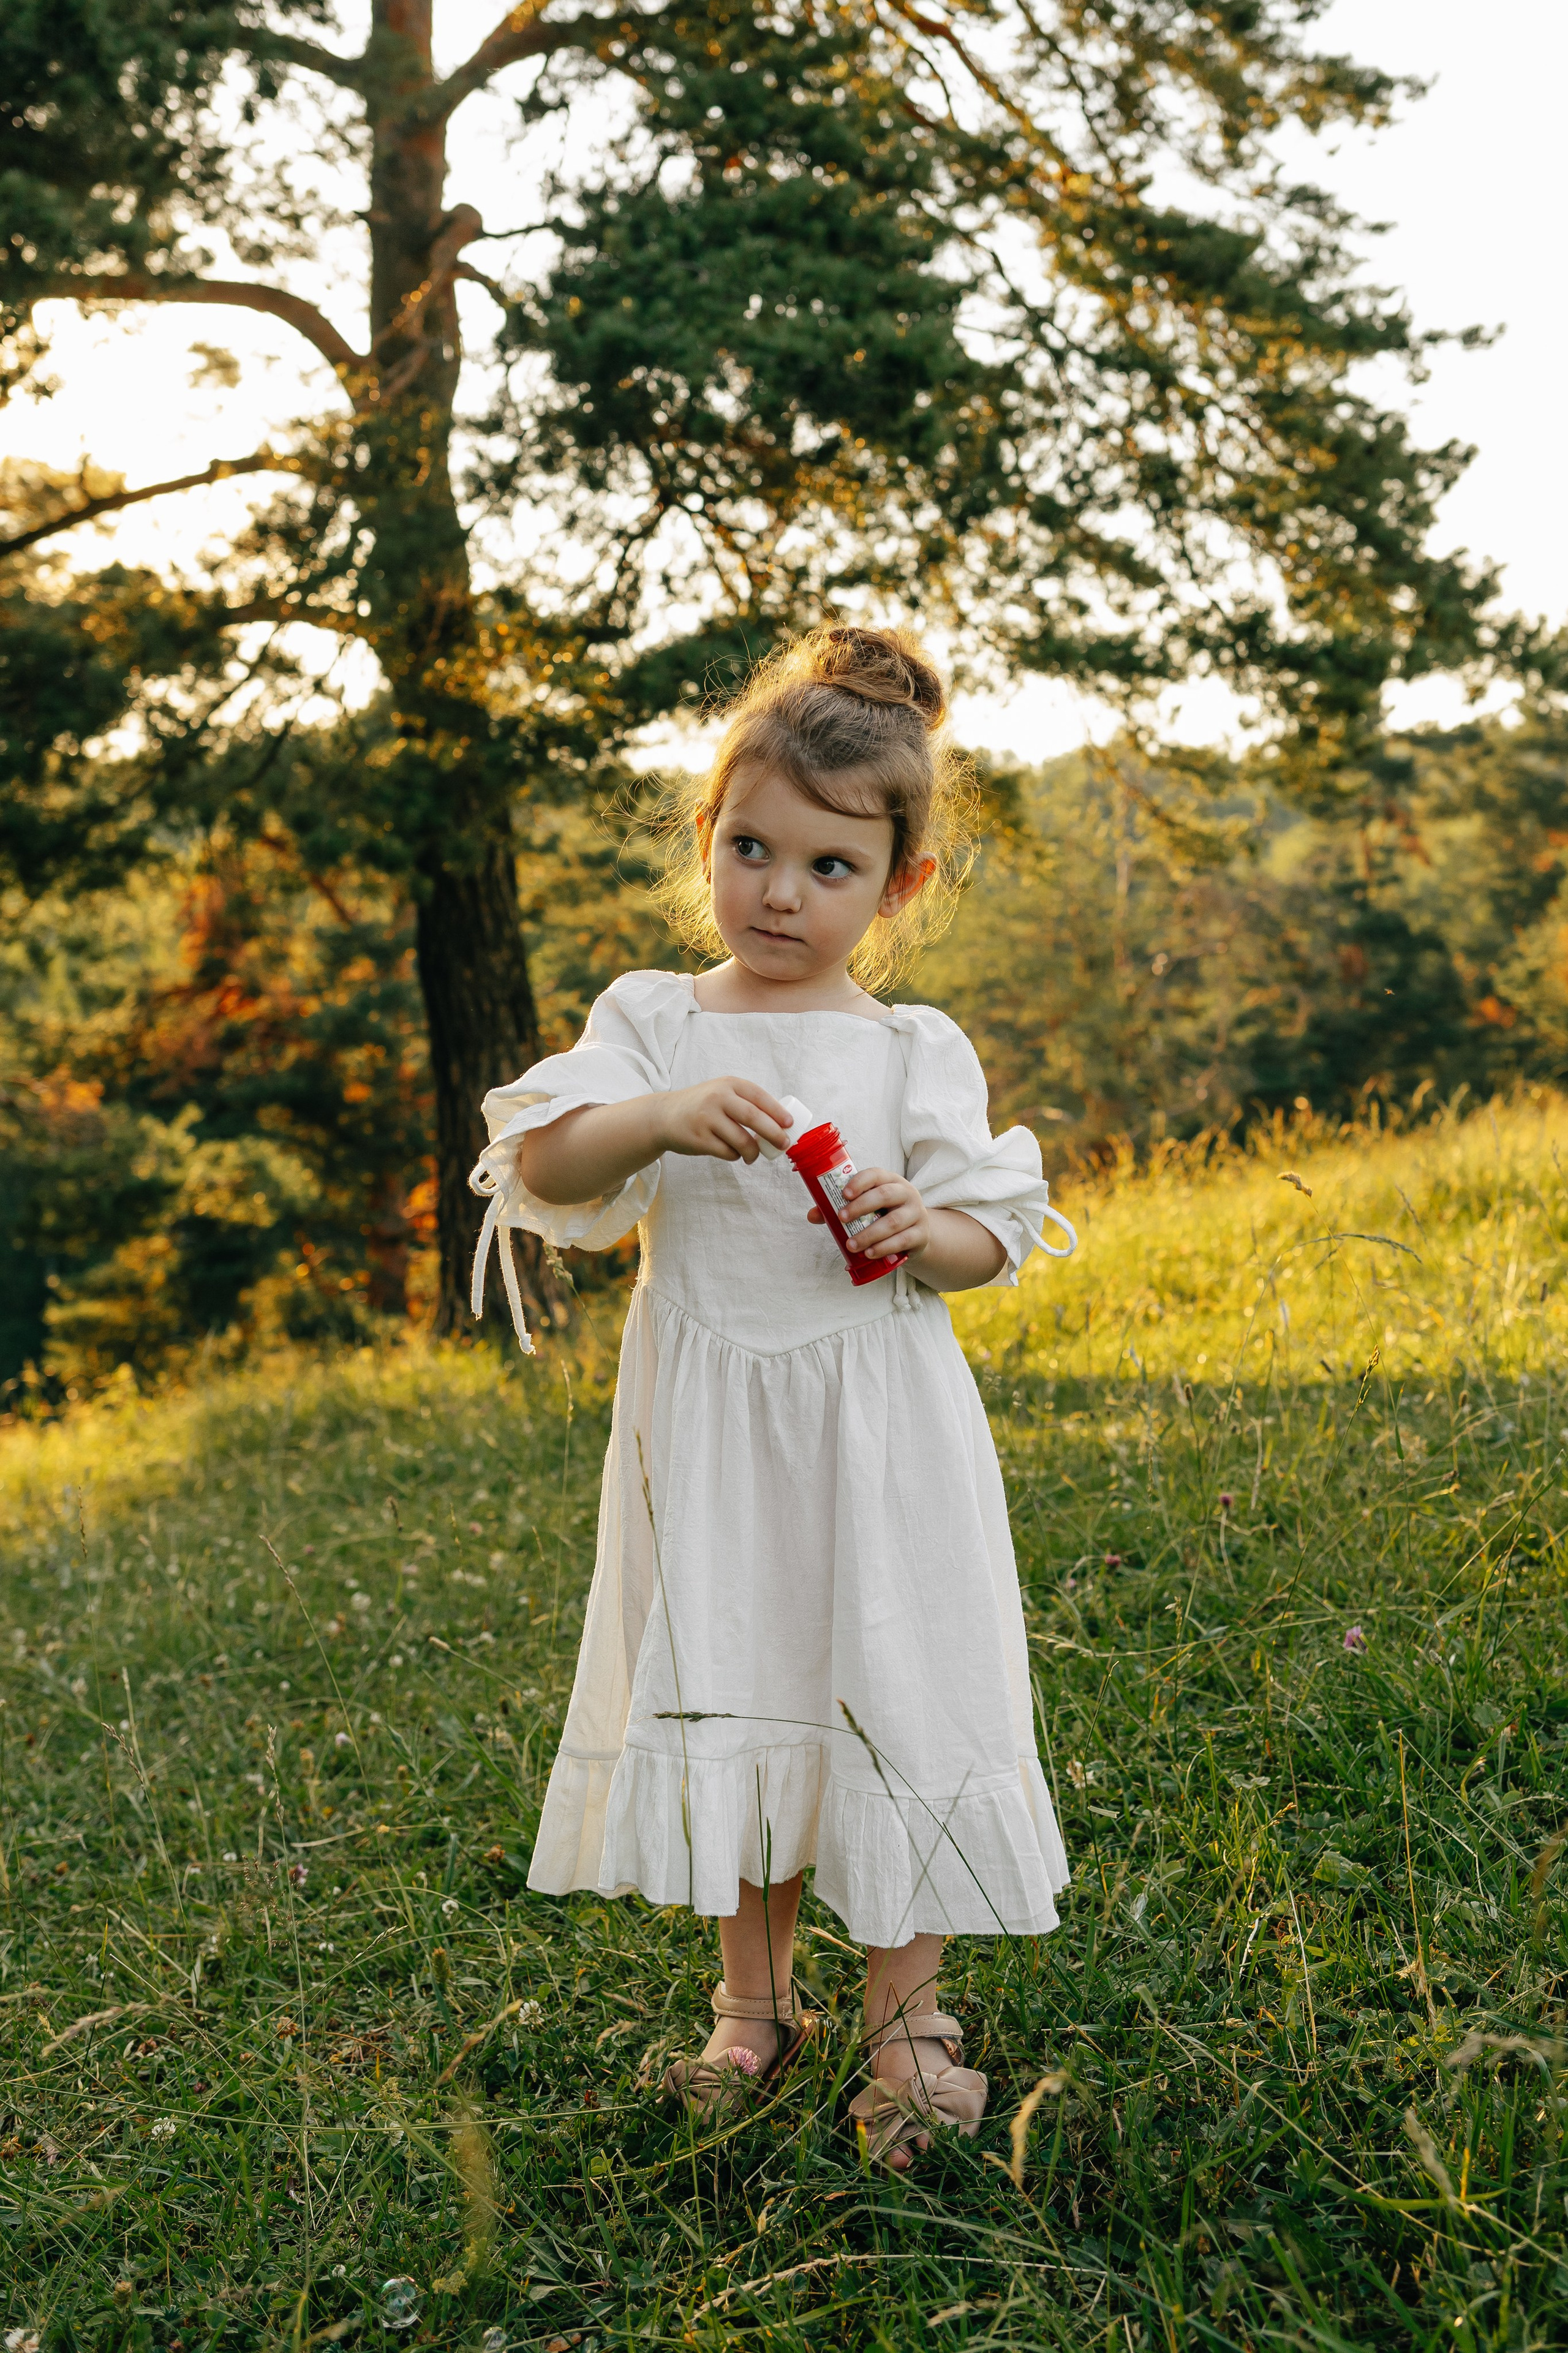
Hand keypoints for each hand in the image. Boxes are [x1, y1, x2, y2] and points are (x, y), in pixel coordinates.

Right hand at [655, 1076, 791, 1162]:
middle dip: (773, 1133)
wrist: (664, 1116)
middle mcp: (717, 1098)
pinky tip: (733, 1153)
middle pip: (753, 1118)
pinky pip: (727, 1152)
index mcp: (728, 1084)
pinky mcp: (700, 1139)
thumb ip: (744, 1102)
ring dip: (753, 1152)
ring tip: (753, 1156)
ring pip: (742, 1140)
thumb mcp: (721, 1093)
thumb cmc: (700, 1106)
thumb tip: (779, 1122)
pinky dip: (735, 1156)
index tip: (789, 1124)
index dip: (777, 1111)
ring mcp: (707, 1118)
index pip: (759, 1096)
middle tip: (783, 1144)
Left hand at [808, 1165, 928, 1259]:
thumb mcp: (868, 1209)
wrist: (916, 1235)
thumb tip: (812, 1215)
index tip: (844, 1194)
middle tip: (841, 1218)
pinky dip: (884, 1247)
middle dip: (861, 1207)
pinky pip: (903, 1240)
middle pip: (885, 1195)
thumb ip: (841, 1209)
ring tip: (851, 1244)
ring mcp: (916, 1214)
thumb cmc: (885, 1216)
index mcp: (891, 1181)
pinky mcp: (921, 1234)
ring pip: (893, 1222)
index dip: (860, 1182)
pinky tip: (869, 1253)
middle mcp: (906, 1193)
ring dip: (869, 1234)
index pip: (876, 1175)